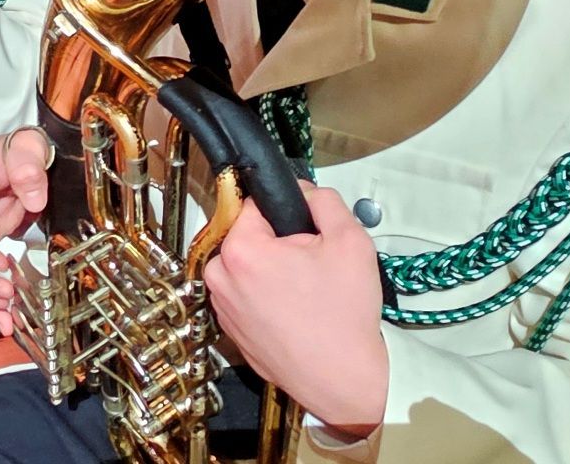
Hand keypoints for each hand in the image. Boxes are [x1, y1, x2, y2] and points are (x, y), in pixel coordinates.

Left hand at [202, 184, 388, 438]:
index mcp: (240, 250)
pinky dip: (264, 296)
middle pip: (245, 236)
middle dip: (275, 242)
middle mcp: (220, 277)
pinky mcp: (229, 331)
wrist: (342, 380)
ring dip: (269, 270)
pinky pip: (244, 296)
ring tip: (304, 289)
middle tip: (309, 263)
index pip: (252, 205)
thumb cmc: (344, 317)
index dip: (283, 211)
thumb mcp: (349, 240)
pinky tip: (293, 311)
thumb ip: (322, 200)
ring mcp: (221, 307)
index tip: (301, 228)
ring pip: (244, 267)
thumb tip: (303, 190)